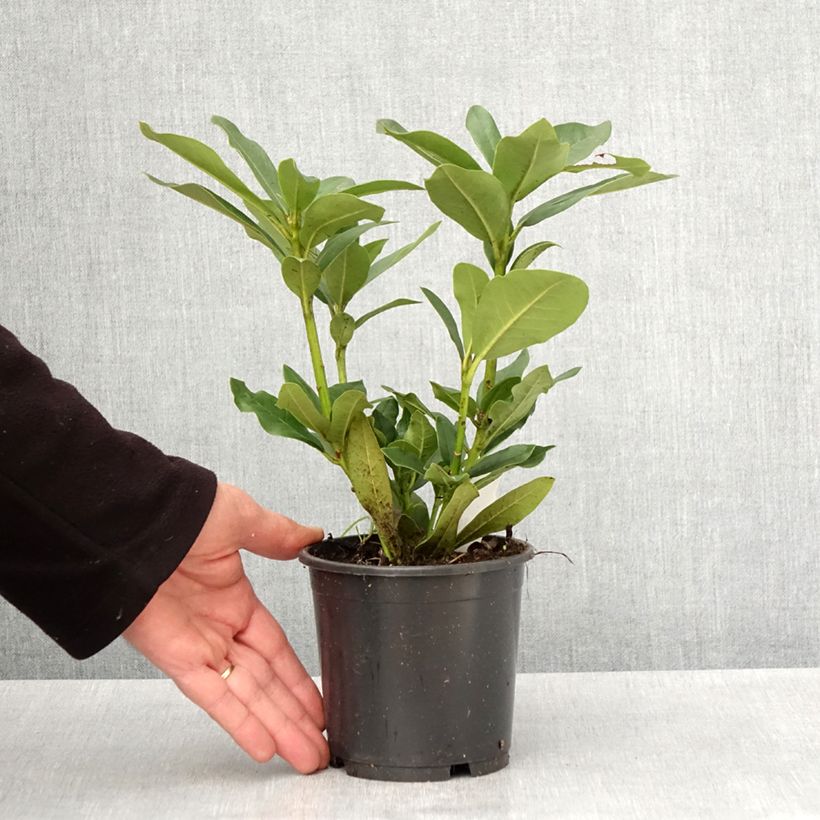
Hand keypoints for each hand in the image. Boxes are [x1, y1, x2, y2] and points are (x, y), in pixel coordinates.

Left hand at [123, 482, 328, 772]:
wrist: (132, 519)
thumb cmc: (181, 510)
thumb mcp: (241, 518)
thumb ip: (277, 534)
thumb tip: (312, 535)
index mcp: (234, 598)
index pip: (275, 649)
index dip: (298, 678)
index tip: (318, 702)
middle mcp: (218, 628)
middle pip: (266, 682)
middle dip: (294, 715)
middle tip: (319, 746)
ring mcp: (199, 645)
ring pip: (246, 695)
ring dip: (276, 727)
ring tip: (306, 756)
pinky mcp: (177, 657)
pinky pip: (214, 695)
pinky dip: (238, 721)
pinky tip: (263, 745)